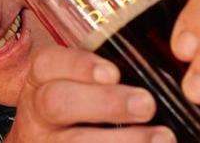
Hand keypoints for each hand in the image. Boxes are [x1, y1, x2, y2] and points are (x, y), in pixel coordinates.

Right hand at [5, 45, 175, 142]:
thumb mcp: (73, 83)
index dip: (79, 65)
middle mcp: (36, 112)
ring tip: (162, 138)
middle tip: (146, 104)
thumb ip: (101, 76)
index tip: (113, 73)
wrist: (45, 141)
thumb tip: (154, 68)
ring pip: (74, 142)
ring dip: (122, 140)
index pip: (48, 64)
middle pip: (57, 102)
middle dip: (105, 103)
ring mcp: (45, 141)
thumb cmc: (73, 105)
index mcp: (40, 80)